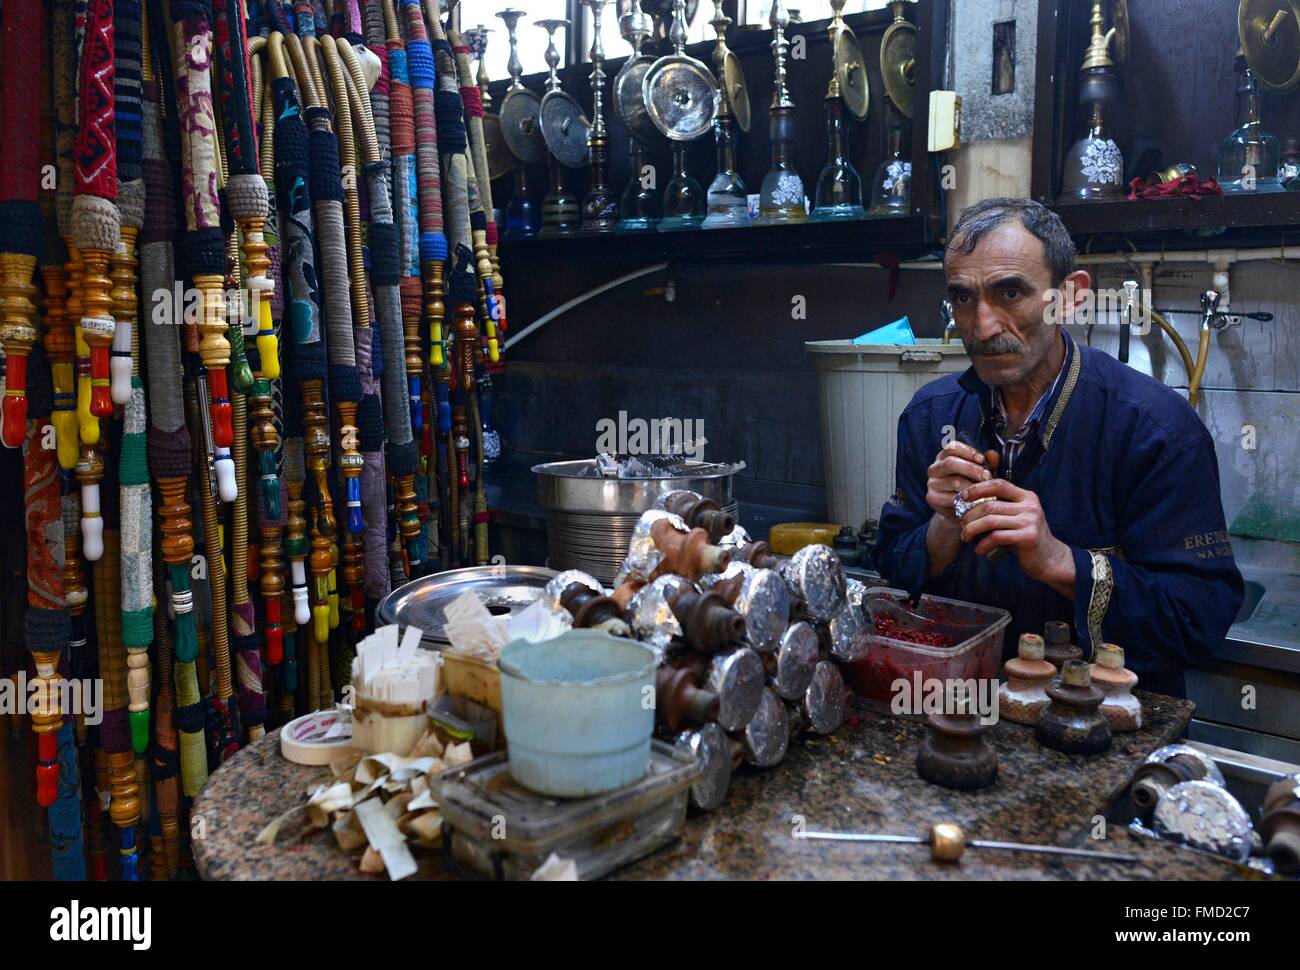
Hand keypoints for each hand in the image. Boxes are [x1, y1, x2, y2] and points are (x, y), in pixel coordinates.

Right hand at [926, 441, 991, 523]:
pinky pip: (951, 498)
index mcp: (944, 457)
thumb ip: (988, 463)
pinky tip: (977, 501)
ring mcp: (932, 483)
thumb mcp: (981, 473)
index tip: (982, 459)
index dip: (968, 451)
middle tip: (986, 476)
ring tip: (985, 490)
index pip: (952, 447)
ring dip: (972, 486)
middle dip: (971, 469)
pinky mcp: (932, 498)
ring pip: (953, 482)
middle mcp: (934, 468)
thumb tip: (993, 454)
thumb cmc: (971, 486)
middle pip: (950, 463)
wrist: (962, 510)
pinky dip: (967, 500)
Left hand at [958, 479, 1075, 593]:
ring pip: (990, 521)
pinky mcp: (1028, 537)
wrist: (1050, 558)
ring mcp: (1030, 521)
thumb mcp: (1017, 517)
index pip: (998, 484)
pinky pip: (997, 537)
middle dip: (970, 516)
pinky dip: (983, 544)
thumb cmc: (1026, 537)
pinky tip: (979, 550)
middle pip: (990, 505)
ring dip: (972, 530)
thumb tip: (969, 503)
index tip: (962, 497)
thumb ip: (1001, 508)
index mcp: (1026, 497)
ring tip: (966, 537)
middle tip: (962, 526)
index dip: (978, 488)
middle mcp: (1030, 506)